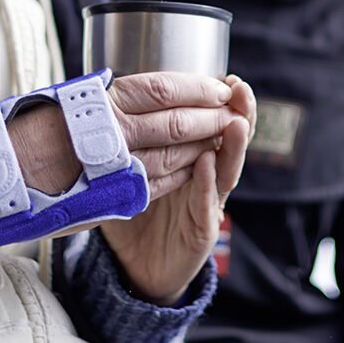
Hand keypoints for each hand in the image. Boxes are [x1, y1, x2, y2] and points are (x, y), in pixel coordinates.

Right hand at [0, 73, 246, 243]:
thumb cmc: (17, 135)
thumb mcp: (59, 102)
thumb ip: (96, 100)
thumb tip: (125, 89)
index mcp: (95, 101)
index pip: (159, 88)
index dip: (194, 86)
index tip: (216, 84)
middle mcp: (106, 131)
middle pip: (173, 119)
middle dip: (207, 114)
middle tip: (230, 108)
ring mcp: (108, 167)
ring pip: (169, 151)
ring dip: (200, 143)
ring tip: (220, 134)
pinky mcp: (105, 197)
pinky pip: (154, 183)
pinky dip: (179, 172)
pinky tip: (194, 166)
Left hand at [101, 74, 255, 304]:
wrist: (138, 266)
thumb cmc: (137, 210)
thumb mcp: (133, 168)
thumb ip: (132, 138)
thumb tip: (104, 98)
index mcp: (194, 157)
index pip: (213, 122)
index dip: (219, 100)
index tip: (223, 77)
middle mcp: (206, 177)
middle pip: (228, 140)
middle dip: (236, 112)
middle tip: (238, 88)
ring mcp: (206, 204)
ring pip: (226, 170)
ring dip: (232, 145)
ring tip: (237, 120)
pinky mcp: (201, 232)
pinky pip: (206, 205)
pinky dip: (207, 183)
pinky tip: (209, 162)